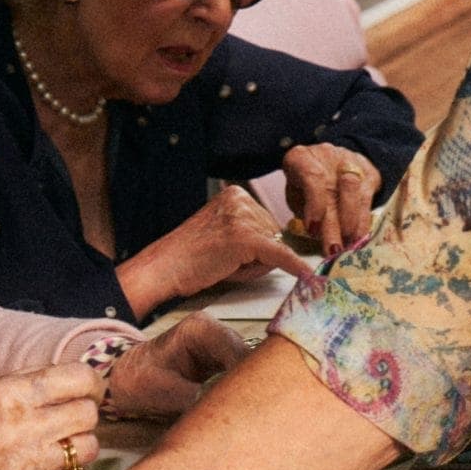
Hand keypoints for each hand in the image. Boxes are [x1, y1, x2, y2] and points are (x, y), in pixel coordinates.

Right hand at [0, 363, 102, 469]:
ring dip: (80, 442)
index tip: (86, 386)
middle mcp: (28, 425)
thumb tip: (61, 377)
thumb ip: (22, 384)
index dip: (89, 381)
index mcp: (11, 393)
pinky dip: (66, 466)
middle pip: (88, 412)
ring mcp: (35, 461)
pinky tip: (46, 461)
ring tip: (62, 441)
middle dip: (84, 410)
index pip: (78, 377)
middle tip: (73, 413)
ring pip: (89, 446)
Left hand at [102, 316, 246, 417]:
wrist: (126, 379)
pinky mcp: (224, 362)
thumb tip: (222, 413)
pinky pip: (243, 377)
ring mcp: (222, 347)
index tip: (251, 405)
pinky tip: (243, 412)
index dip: (248, 379)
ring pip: (251, 369)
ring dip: (251, 392)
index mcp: (200, 329)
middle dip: (255, 387)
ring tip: (250, 417)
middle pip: (251, 358)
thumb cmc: (137, 379)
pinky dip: (244, 394)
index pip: (237, 350)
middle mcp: (217, 333)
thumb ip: (193, 399)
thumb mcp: (162, 391)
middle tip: (253, 416)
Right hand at [117, 185, 315, 317]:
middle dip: (259, 255)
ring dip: (257, 264)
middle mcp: (239, 198)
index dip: (258, 246)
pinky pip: (279, 254)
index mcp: (234, 194)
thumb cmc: (189, 258)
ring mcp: (242, 216)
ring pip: (274, 246)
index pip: (266, 222)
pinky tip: (307, 275)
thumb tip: (290, 255)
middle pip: (273, 232)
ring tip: (224, 265)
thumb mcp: (226, 238)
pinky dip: (294, 266)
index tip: (244, 257)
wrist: (163, 268)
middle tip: (225, 263)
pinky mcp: (244, 237)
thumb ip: (255, 238)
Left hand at [280, 143, 379, 257]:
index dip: (315, 205)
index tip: (313, 230)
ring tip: (349, 247)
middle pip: (334, 190)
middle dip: (334, 225)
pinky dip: (363, 222)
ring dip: (352, 225)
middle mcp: (328, 156)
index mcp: (301, 158)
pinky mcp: (369, 173)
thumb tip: (318, 234)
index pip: (312, 178)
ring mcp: (351, 162)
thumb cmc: (305, 183)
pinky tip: (359, 238)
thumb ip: (303, 210)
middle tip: (333, 250)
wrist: (328, 161)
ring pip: (355, 193)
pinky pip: (369, 199)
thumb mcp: (295, 194)